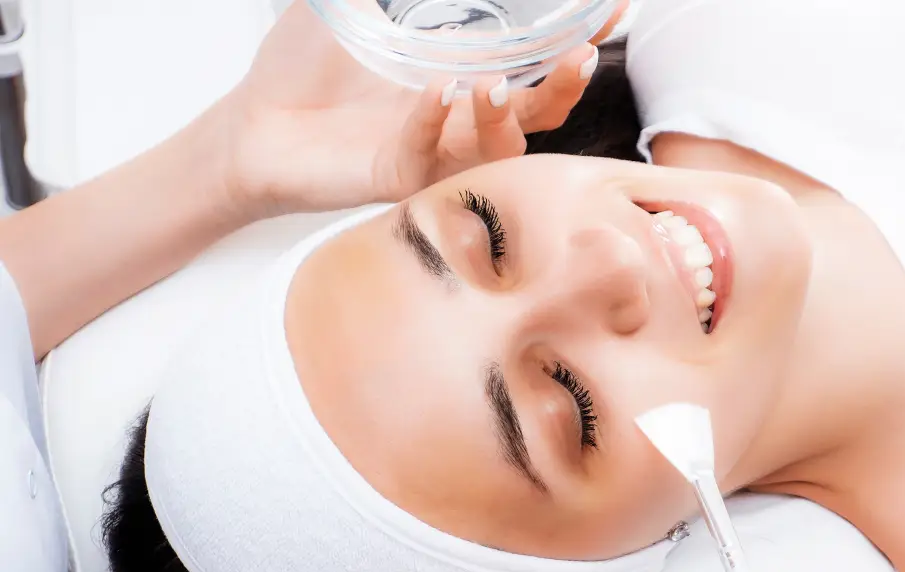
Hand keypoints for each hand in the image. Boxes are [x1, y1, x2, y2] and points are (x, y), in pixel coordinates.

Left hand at [217, 1, 627, 219]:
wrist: (250, 124)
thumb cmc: (303, 65)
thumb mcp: (354, 4)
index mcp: (462, 75)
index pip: (535, 61)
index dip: (577, 35)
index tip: (610, 8)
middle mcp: (460, 119)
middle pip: (538, 113)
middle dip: (564, 85)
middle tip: (579, 56)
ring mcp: (434, 152)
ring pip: (498, 149)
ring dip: (504, 116)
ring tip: (490, 82)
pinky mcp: (398, 177)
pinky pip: (429, 157)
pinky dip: (435, 121)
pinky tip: (435, 91)